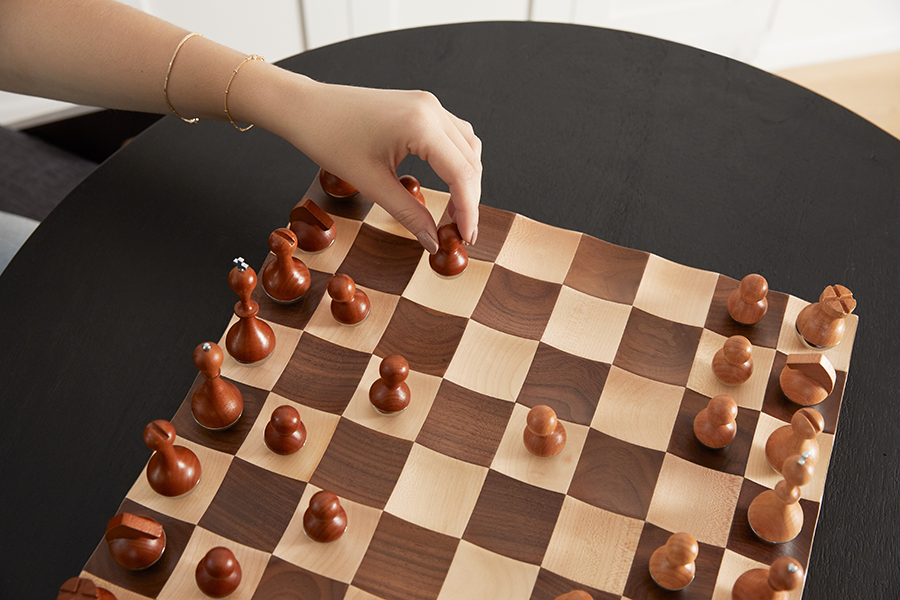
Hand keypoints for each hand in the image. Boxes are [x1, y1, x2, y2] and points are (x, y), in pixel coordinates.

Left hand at [254, 74, 481, 251]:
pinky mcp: (422, 106)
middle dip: (469, 199)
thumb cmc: (330, 139)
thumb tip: (433, 240)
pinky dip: (457, 161)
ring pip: (468, 147)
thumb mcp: (372, 184)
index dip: (468, 210)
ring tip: (454, 211)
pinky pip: (454, 135)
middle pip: (470, 161)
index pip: (462, 174)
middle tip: (459, 231)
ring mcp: (429, 104)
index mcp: (421, 125)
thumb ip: (409, 214)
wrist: (307, 108)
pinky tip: (447, 182)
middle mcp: (432, 109)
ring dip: (466, 180)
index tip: (466, 237)